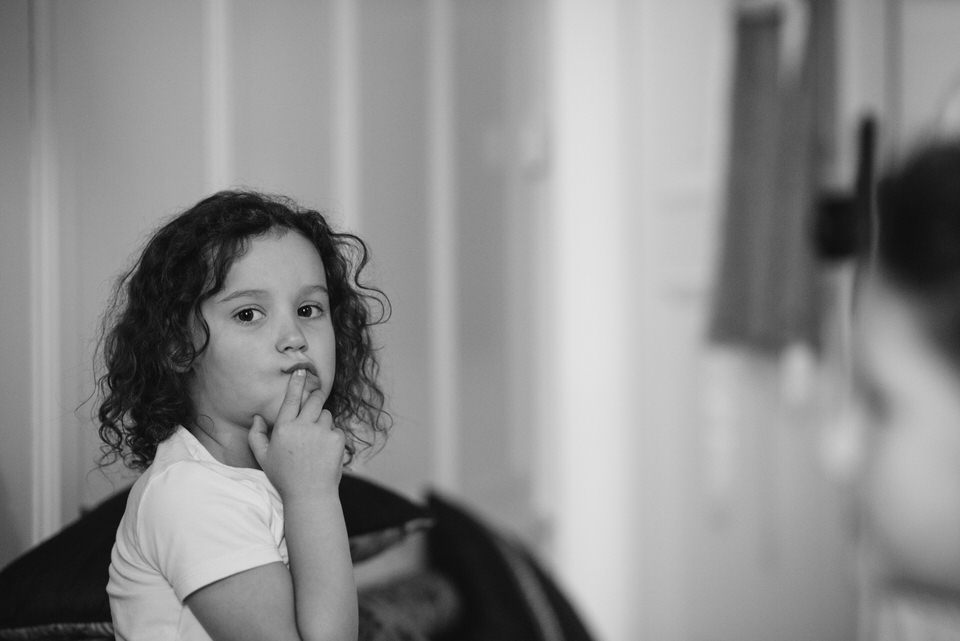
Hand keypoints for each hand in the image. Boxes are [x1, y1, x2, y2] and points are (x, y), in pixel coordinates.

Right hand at [248, 370, 344, 500]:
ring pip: (326, 414)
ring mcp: (322, 432)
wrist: (310, 495)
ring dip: (322, 421)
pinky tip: (325, 451)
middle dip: (316, 397)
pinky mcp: (337, 439)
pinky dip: (331, 436)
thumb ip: (256, 436)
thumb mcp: (264, 458)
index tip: (300, 371)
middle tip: (315, 402)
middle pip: (315, 400)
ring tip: (315, 441)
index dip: (296, 383)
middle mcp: (303, 426)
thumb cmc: (285, 477)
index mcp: (284, 428)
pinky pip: (336, 429)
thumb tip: (257, 417)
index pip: (291, 399)